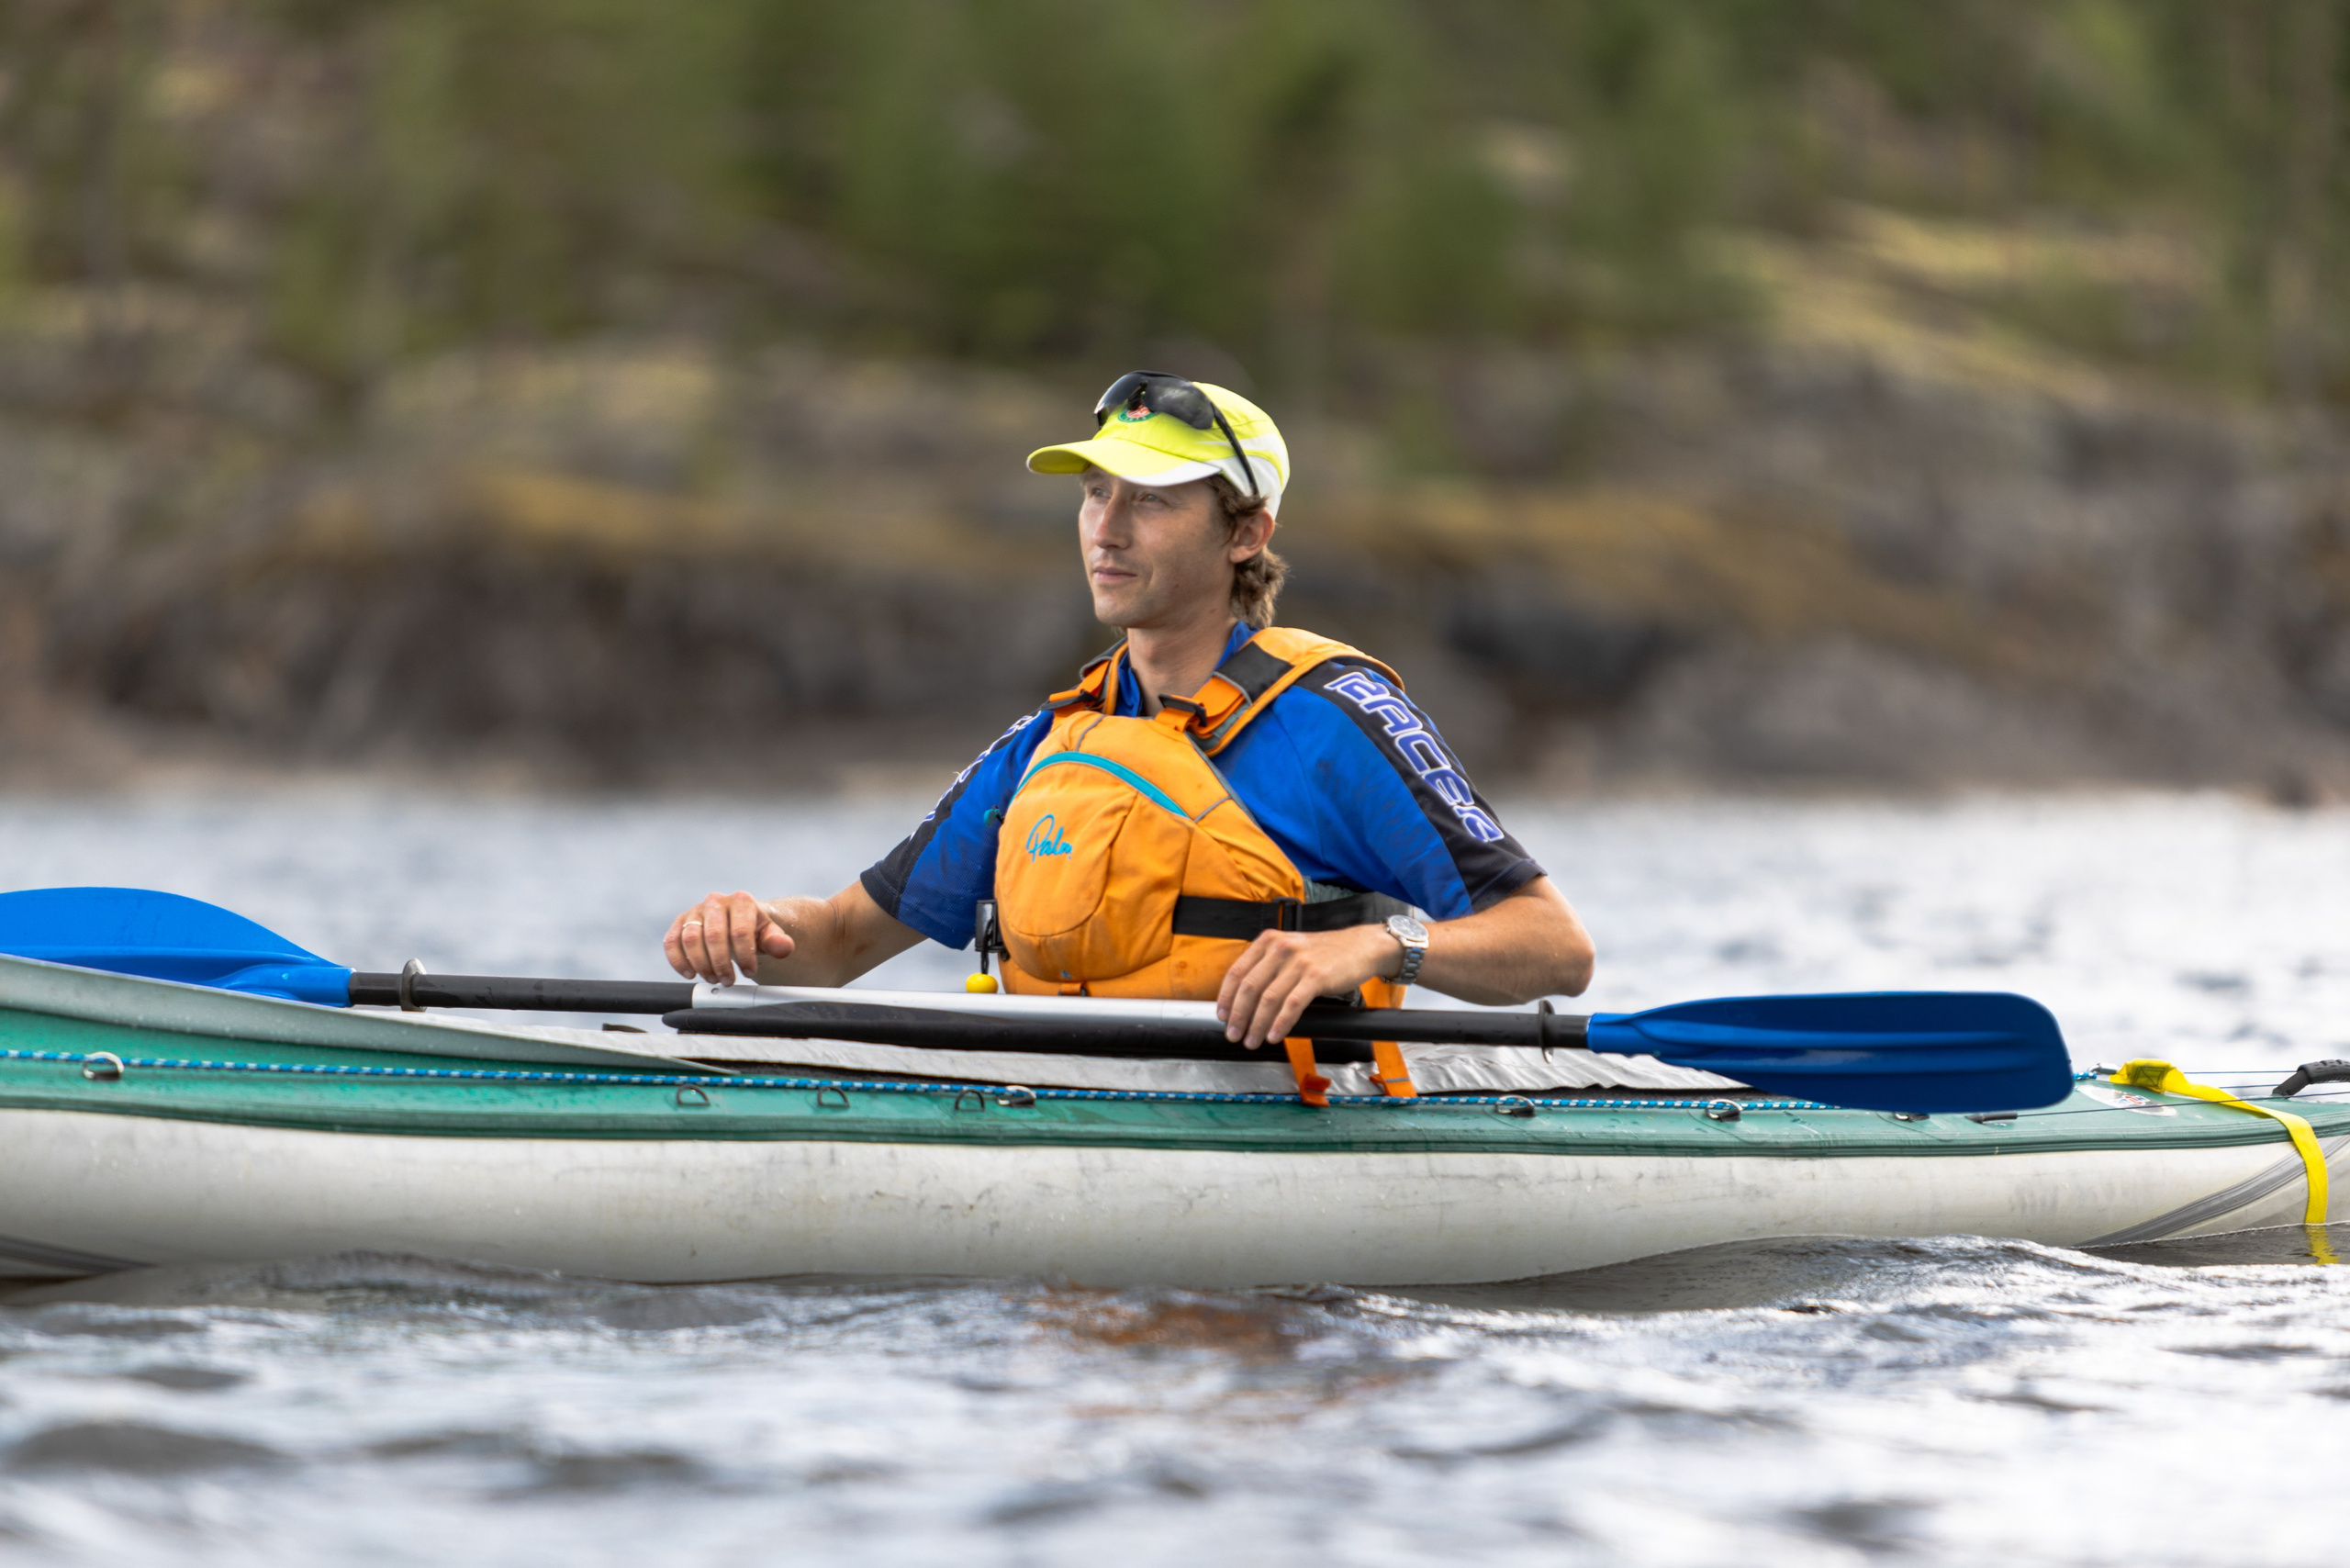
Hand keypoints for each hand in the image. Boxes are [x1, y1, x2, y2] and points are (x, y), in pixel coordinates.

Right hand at [664, 890, 793, 983]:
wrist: (739, 921)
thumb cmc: (755, 929)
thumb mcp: (771, 935)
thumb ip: (779, 941)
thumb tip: (783, 947)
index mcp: (741, 901)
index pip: (740, 931)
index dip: (745, 956)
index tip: (749, 972)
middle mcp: (716, 901)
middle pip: (714, 935)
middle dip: (721, 963)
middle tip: (728, 980)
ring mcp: (696, 911)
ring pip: (690, 938)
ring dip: (701, 964)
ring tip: (713, 978)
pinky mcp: (680, 922)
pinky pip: (671, 941)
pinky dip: (677, 960)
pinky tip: (690, 974)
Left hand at [1216, 925, 1397, 1048]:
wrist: (1361, 946)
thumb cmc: (1325, 953)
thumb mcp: (1291, 950)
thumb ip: (1268, 967)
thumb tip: (1245, 1000)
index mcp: (1269, 941)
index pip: (1237, 971)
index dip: (1226, 997)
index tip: (1222, 1016)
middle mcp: (1281, 948)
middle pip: (1249, 987)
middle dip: (1238, 1016)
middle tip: (1234, 1034)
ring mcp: (1298, 962)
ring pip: (1268, 999)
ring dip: (1257, 1024)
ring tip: (1252, 1040)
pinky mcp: (1316, 976)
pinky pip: (1292, 1005)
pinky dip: (1280, 1023)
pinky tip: (1274, 1035)